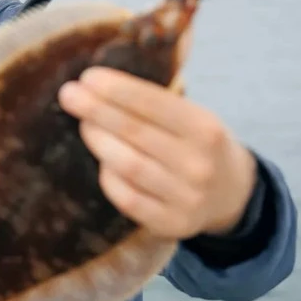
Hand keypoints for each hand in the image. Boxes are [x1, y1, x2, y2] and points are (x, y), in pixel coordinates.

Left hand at [57, 67, 256, 239]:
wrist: (231, 194)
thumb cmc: (200, 145)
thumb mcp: (195, 117)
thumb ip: (157, 104)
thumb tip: (99, 85)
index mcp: (206, 129)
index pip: (154, 103)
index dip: (118, 89)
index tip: (88, 77)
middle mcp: (198, 164)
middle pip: (135, 133)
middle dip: (97, 110)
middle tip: (69, 95)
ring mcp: (186, 198)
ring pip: (127, 166)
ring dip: (99, 141)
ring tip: (84, 124)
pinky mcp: (171, 223)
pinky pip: (127, 198)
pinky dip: (108, 177)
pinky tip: (102, 161)